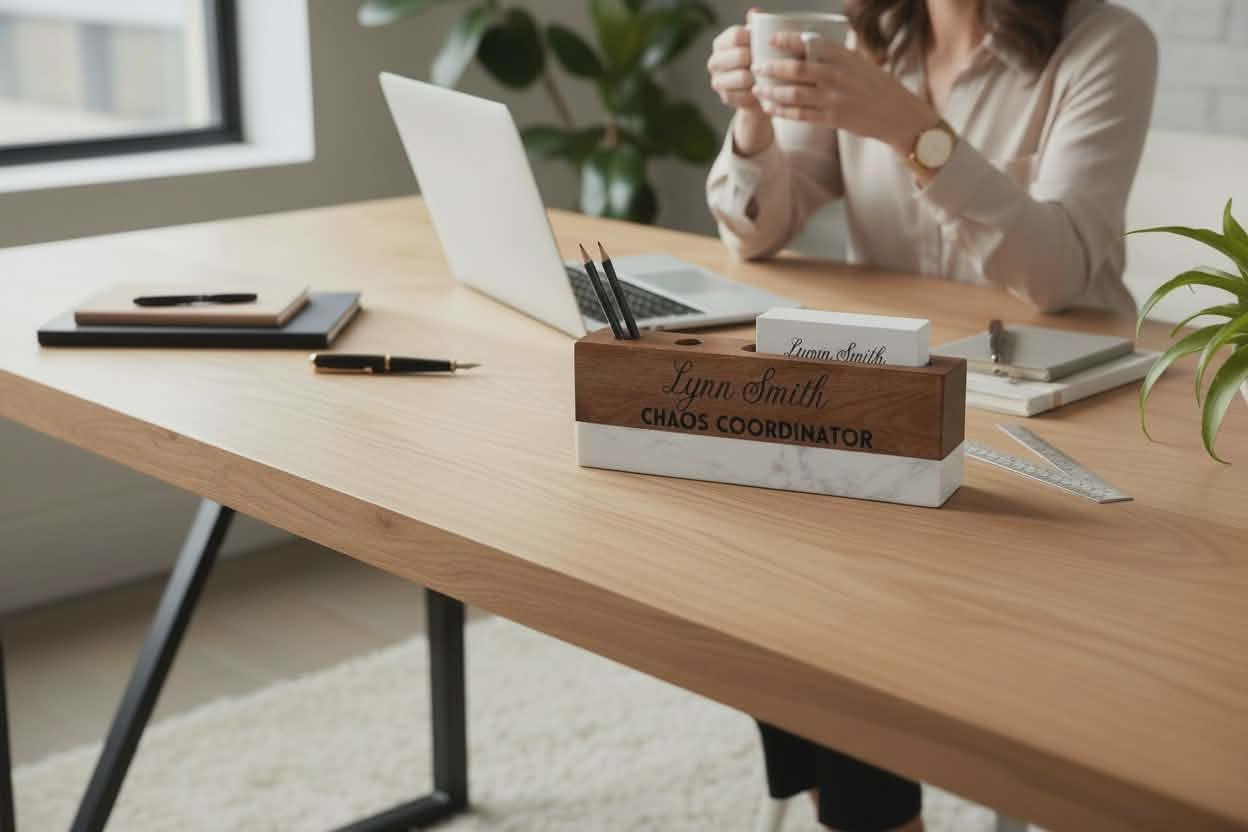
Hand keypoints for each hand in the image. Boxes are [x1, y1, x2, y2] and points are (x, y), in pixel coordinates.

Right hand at [706, 21, 773, 156]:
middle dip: (757, 59)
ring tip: (768, 76)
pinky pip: (744, 95)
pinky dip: (756, 93)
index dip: (753, 39)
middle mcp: (715, 61)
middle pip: (739, 55)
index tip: (768, 42)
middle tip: (771, 62)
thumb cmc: (761, 60)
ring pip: (742, 76)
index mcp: (721, 43)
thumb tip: (754, 12)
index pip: (736, 35)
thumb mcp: (759, 43)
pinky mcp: (725, 98)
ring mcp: (717, 81)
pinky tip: (763, 89)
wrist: (759, 89)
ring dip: (758, 77)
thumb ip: (756, 27)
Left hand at [753, 32, 938, 155]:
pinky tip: (770, 107)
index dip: (787, 40)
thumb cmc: (875, 85)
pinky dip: (782, 111)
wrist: (896, 113)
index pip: (810, 43)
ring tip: (757, 88)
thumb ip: (833, 55)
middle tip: (756, 66)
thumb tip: (806, 43)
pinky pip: (800, 115)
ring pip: (793, 94)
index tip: (771, 39)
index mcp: (842, 56)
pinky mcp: (833, 118)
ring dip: (771, 91)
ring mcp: (834, 98)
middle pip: (796, 70)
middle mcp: (837, 75)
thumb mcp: (856, 62)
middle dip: (771, 68)